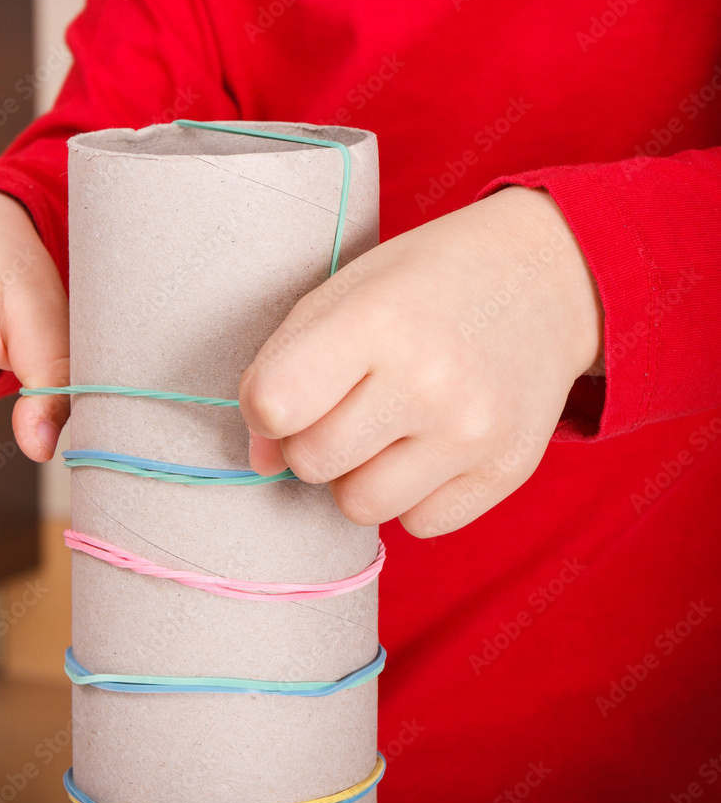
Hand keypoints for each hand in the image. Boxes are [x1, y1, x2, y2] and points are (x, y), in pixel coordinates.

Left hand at [238, 187, 602, 536]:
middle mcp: (429, 382)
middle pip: (312, 463)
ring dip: (358, 474)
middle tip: (346, 402)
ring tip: (387, 425)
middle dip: (312, 439)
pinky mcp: (508, 471)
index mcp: (376, 321)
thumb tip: (260, 461)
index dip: (266, 405)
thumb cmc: (422, 284)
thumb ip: (283, 369)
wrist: (541, 278)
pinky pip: (419, 523)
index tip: (287, 389)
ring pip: (360, 506)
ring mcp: (474, 432)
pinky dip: (412, 493)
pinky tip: (431, 442)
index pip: (274, 405)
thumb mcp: (342, 294)